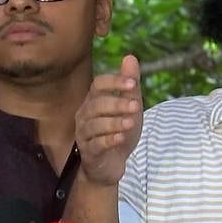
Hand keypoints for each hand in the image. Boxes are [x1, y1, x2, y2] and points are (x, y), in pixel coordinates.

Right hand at [74, 54, 142, 185]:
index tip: (133, 83)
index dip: (114, 82)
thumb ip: (130, 86)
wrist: (110, 165)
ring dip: (114, 122)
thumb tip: (130, 57)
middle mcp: (85, 115)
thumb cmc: (119, 132)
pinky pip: (96, 144)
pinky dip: (108, 140)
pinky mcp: (89, 152)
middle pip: (96, 104)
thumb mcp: (130, 108)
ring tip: (131, 122)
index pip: (98, 84)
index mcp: (94, 101)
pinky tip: (121, 137)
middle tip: (136, 106)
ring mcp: (85, 134)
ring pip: (95, 124)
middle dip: (117, 103)